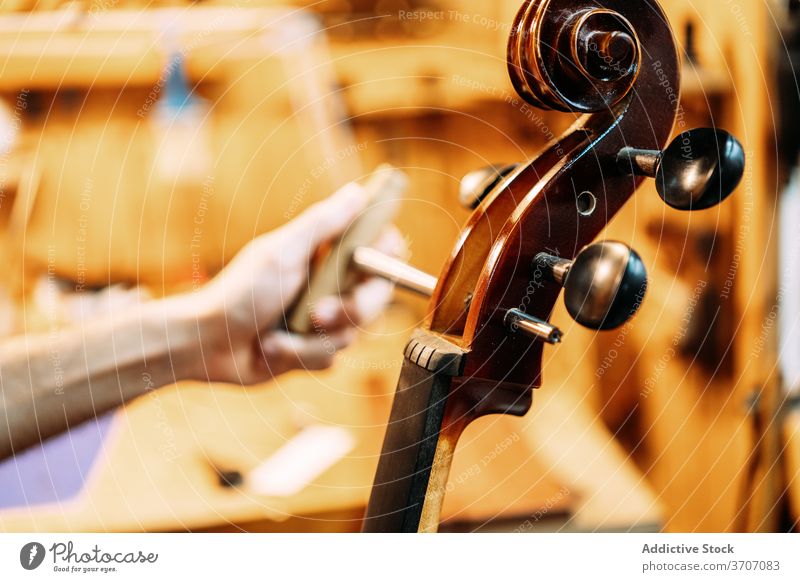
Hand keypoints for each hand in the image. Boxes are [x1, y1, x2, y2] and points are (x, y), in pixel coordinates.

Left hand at [187, 182, 403, 383]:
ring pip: (353, 334)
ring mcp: (324, 320)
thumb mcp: (282, 253)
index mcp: (327, 256)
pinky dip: (298, 356)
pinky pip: (330, 360)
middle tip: (320, 314)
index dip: (386, 259)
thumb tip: (358, 192)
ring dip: (311, 339)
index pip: (382, 251)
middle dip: (349, 311)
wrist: (207, 344)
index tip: (368, 266)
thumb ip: (323, 224)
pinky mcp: (313, 351)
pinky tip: (270, 349)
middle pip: (377, 298)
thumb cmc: (239, 292)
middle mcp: (331, 286)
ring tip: (275, 337)